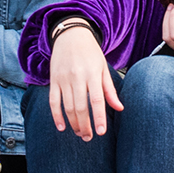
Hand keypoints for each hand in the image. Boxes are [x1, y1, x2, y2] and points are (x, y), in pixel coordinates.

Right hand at [47, 24, 122, 139]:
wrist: (71, 35)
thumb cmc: (91, 53)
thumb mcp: (103, 68)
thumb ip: (110, 90)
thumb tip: (119, 108)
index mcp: (93, 74)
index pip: (97, 100)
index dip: (99, 118)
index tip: (101, 132)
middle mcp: (77, 77)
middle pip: (81, 107)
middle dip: (85, 125)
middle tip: (89, 137)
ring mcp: (63, 79)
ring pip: (68, 107)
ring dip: (74, 123)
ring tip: (80, 133)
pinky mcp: (53, 80)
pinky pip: (53, 102)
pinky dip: (56, 116)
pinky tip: (62, 127)